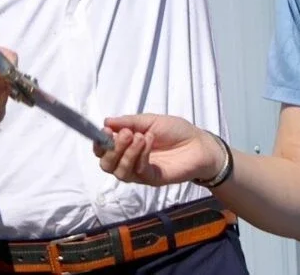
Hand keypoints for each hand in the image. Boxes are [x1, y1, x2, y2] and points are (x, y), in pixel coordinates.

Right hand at [96, 114, 224, 186]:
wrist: (199, 144)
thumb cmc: (175, 131)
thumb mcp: (150, 120)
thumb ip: (128, 122)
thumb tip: (106, 121)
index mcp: (125, 146)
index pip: (103, 150)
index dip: (99, 142)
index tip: (105, 130)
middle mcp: (128, 161)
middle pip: (106, 164)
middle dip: (111, 149)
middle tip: (125, 134)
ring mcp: (139, 172)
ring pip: (119, 171)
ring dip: (126, 153)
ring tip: (140, 136)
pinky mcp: (152, 179)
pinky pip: (138, 172)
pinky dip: (140, 155)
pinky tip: (148, 141)